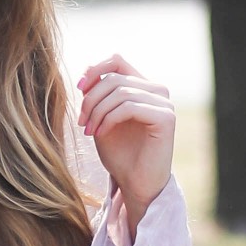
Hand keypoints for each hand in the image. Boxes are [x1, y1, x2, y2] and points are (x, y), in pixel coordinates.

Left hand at [76, 57, 175, 219]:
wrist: (135, 184)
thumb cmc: (120, 154)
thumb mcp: (102, 119)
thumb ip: (98, 95)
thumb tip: (87, 69)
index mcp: (143, 88)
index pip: (117, 61)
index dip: (95, 70)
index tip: (79, 88)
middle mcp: (157, 91)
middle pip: (115, 79)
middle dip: (91, 100)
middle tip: (82, 123)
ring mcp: (164, 104)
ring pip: (120, 92)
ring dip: (98, 112)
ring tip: (90, 131)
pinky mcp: (166, 118)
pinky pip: (129, 106)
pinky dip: (110, 119)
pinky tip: (101, 134)